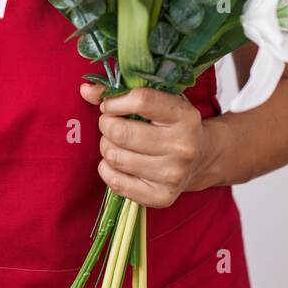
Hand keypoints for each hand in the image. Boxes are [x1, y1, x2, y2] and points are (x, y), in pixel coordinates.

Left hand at [78, 83, 212, 208]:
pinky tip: (118, 161)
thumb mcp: (159, 100)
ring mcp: (173, 175)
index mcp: (185, 117)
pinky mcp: (161, 197)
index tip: (110, 105)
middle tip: (110, 124)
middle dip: (106, 125)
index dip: (115, 101)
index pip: (141, 101)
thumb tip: (86, 90)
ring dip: (106, 146)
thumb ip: (122, 92)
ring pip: (115, 157)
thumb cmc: (173, 123)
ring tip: (115, 143)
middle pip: (122, 133)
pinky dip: (107, 169)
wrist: (201, 158)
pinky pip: (115, 181)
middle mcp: (183, 147)